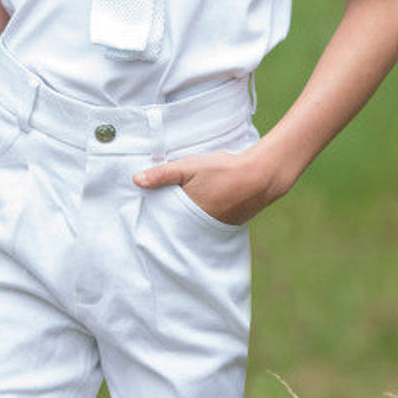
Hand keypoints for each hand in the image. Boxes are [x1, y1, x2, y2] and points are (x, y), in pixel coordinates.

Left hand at [133, 143, 286, 225]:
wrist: (261, 176)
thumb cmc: (224, 170)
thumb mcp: (189, 167)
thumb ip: (163, 174)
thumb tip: (136, 180)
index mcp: (187, 216)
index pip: (163, 224)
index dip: (154, 222)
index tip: (142, 222)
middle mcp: (199, 227)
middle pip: (177, 230)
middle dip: (167, 227)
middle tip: (153, 224)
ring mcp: (214, 228)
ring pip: (191, 229)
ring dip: (184, 225)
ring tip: (174, 219)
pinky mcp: (226, 226)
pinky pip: (206, 227)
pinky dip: (199, 223)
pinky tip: (197, 214)